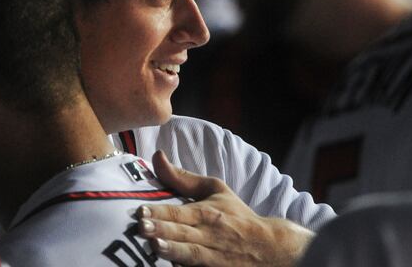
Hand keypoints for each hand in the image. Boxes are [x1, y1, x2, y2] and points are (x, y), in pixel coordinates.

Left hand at [138, 150, 313, 265]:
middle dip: (162, 230)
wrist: (270, 246)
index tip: (141, 210)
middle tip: (141, 227)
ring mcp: (213, 257)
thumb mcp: (215, 190)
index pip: (181, 211)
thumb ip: (182, 178)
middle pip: (183, 232)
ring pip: (191, 254)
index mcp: (208, 213)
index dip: (161, 211)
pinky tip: (172, 266)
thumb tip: (157, 156)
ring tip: (154, 246)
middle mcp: (210, 235)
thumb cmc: (236, 215)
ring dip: (173, 251)